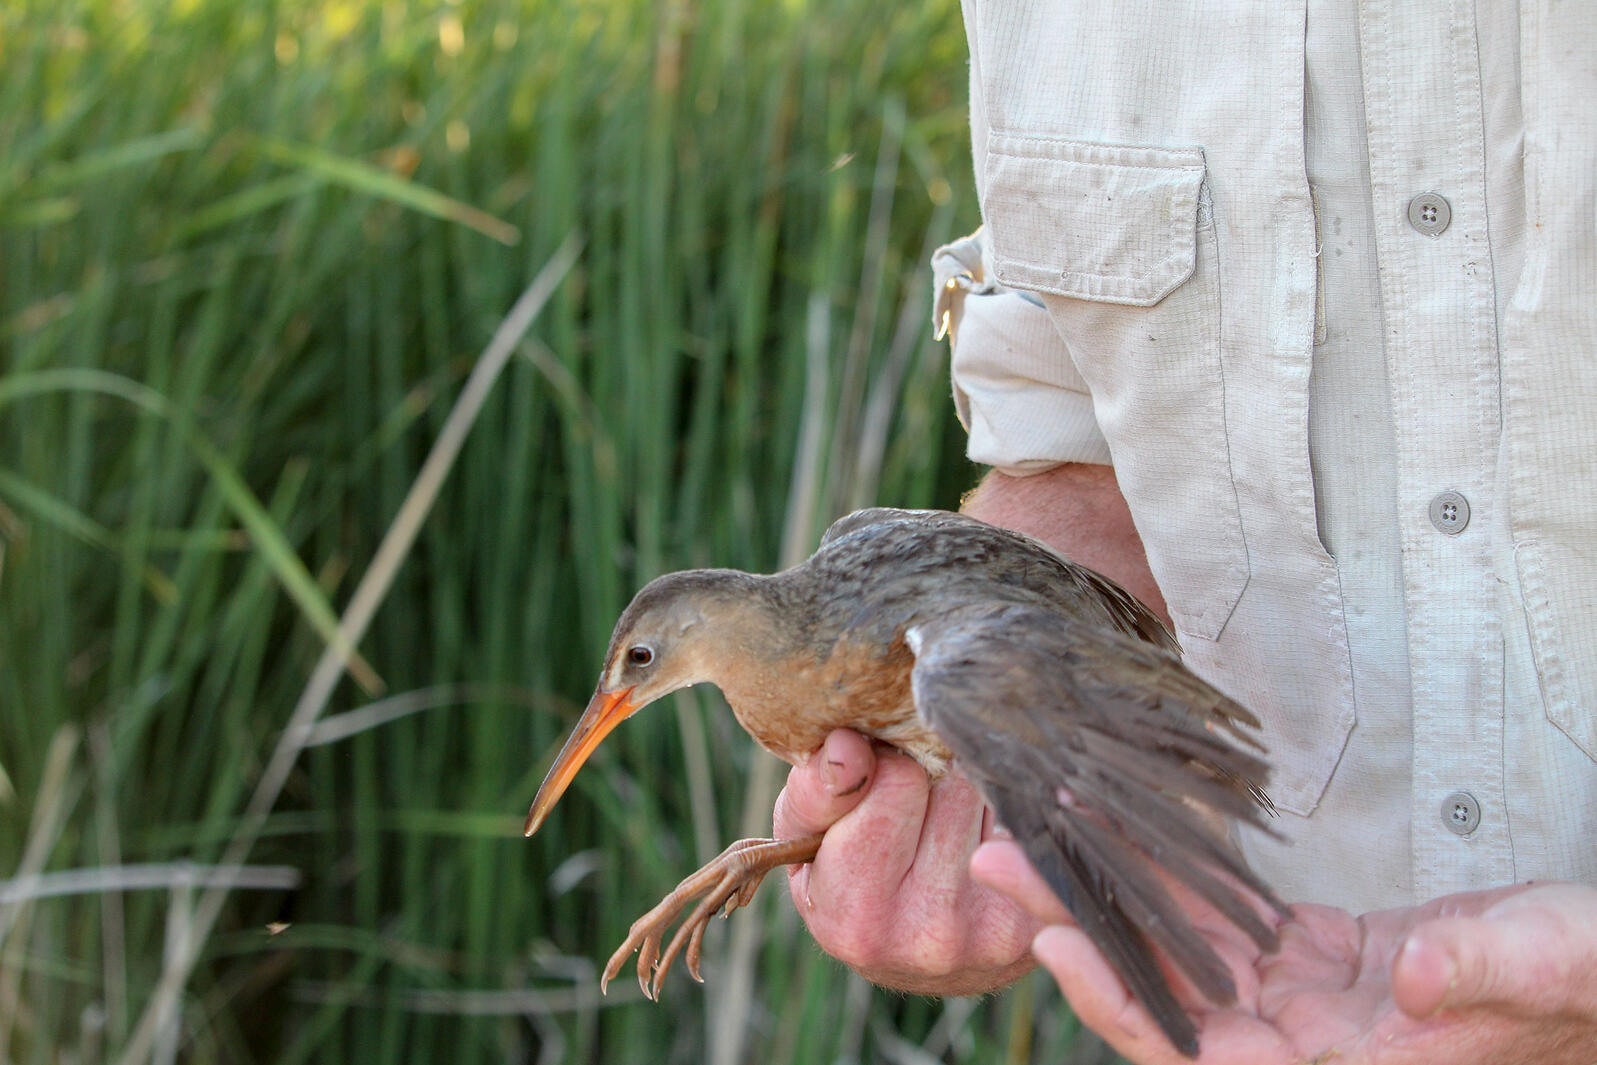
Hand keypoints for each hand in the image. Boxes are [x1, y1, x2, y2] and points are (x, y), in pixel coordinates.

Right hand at [771, 728, 1038, 994]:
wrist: (920, 953)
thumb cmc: (850, 877)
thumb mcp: (807, 838)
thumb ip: (814, 791)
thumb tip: (848, 746)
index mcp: (857, 918)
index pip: (896, 781)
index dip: (884, 765)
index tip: (877, 779)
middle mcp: (932, 936)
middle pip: (953, 785)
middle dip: (935, 779)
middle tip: (920, 808)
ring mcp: (997, 932)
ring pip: (996, 795)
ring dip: (975, 793)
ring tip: (953, 825)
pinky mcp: (1045, 917)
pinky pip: (1035, 821)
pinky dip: (1013, 815)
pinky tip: (992, 837)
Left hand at [972, 839, 1596, 1063]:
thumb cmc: (1595, 982)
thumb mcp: (1559, 965)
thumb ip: (1482, 970)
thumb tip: (1408, 974)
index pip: (1210, 1057)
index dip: (1129, 1009)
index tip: (1054, 946)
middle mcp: (1312, 1048)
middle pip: (1171, 995)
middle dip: (1084, 929)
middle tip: (1003, 859)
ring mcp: (1313, 1005)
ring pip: (1188, 953)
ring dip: (1115, 894)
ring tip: (1039, 830)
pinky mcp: (1324, 963)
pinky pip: (1231, 925)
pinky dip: (1180, 881)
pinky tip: (1129, 835)